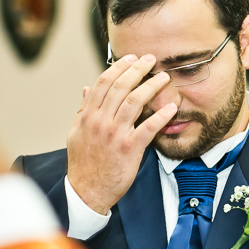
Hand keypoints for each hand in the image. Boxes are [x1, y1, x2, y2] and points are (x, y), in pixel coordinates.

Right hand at [65, 55, 176, 213]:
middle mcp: (100, 121)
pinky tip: (172, 109)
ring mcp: (115, 134)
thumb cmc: (83, 162)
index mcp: (88, 115)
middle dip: (138, 69)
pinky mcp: (129, 148)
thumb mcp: (76, 133)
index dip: (119, 67)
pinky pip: (148, 128)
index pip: (104, 83)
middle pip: (121, 87)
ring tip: (164, 78)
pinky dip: (161, 116)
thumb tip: (86, 89)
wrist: (87, 190)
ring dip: (152, 87)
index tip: (132, 58)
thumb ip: (83, 110)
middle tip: (151, 59)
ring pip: (135, 102)